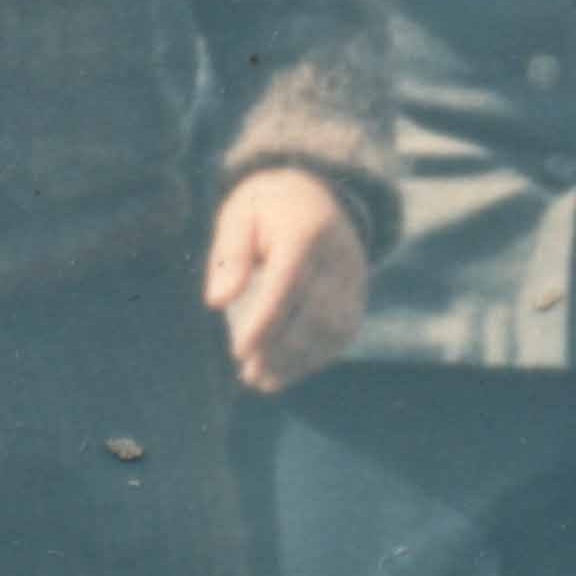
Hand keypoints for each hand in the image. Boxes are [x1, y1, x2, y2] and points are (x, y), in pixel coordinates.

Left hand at [203, 165, 370, 394]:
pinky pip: (341, 335)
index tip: (238, 350)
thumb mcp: (240, 216)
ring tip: (261, 380)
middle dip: (281, 348)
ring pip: (332, 329)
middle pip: (315, 312)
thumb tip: (217, 301)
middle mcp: (339, 256)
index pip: (288, 282)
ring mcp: (355, 279)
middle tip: (248, 373)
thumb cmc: (266, 210)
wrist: (318, 195)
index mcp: (307, 231)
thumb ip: (230, 255)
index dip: (265, 320)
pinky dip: (313, 359)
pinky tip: (283, 372)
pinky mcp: (358, 297)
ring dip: (297, 360)